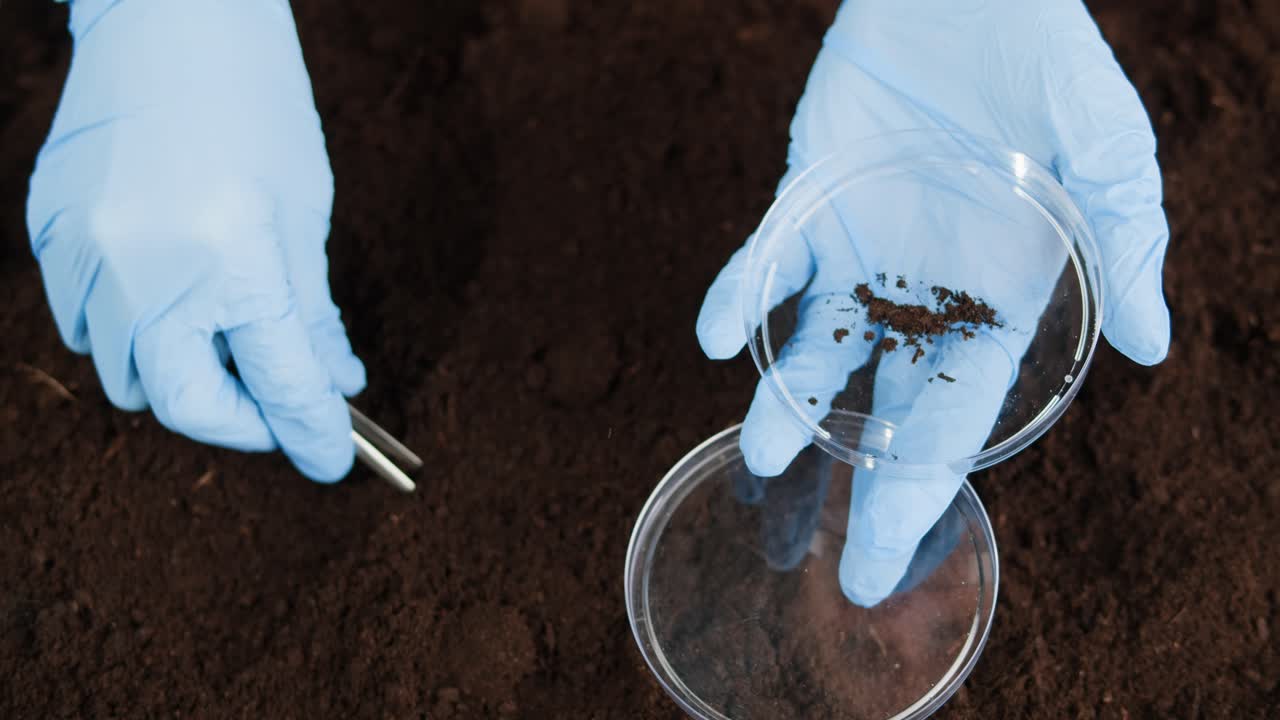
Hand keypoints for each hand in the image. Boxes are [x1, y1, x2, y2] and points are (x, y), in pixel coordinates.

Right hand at [27, 0, 364, 480]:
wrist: (169, 17)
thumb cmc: (257, 105)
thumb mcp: (304, 214)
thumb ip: (311, 312)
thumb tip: (332, 386)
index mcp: (234, 256)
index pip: (280, 380)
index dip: (312, 431)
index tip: (330, 459)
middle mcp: (148, 265)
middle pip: (184, 404)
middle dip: (239, 419)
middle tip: (275, 407)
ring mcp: (85, 252)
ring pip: (127, 373)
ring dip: (182, 374)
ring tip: (224, 335)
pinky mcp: (49, 234)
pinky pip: (85, 324)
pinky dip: (132, 329)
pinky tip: (166, 288)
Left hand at [698, 0, 1169, 604]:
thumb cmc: (1045, 63)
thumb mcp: (1106, 149)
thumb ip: (1126, 242)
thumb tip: (1151, 347)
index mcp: (991, 303)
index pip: (955, 419)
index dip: (922, 492)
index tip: (886, 564)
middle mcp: (917, 294)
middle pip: (884, 409)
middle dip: (859, 482)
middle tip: (836, 565)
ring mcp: (854, 252)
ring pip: (811, 348)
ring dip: (783, 398)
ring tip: (763, 449)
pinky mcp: (802, 202)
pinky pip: (760, 261)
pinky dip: (735, 295)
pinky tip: (714, 333)